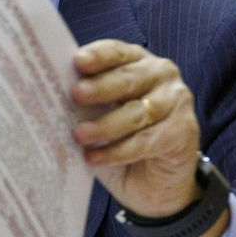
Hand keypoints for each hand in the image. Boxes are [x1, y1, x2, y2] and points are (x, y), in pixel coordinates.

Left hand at [71, 41, 226, 236]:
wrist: (151, 184)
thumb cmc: (118, 140)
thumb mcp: (96, 116)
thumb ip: (83, 102)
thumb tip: (51, 95)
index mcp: (136, 62)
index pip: (117, 53)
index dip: (98, 56)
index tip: (78, 61)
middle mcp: (160, 75)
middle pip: (128, 79)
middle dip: (100, 87)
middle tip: (76, 94)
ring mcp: (176, 101)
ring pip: (136, 113)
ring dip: (105, 125)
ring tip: (79, 135)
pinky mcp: (183, 132)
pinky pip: (145, 141)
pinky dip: (117, 151)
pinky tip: (94, 158)